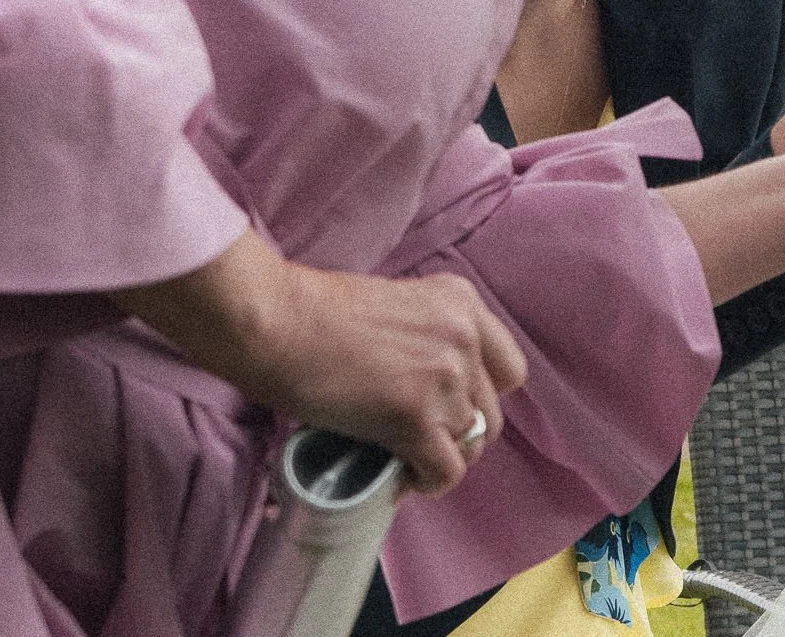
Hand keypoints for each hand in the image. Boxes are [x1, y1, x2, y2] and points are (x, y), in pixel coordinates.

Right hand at [114, 232, 527, 496]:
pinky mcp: (416, 418)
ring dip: (437, 457)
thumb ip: (426, 339)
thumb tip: (430, 390)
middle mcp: (464, 337)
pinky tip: (398, 478)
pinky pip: (445, 472)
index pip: (507, 369)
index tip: (449, 409)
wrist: (276, 322)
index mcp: (461, 301)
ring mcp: (444, 378)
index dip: (480, 397)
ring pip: (469, 445)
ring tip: (401, 459)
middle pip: (489, 413)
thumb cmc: (313, 312)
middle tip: (419, 442)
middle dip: (456, 434)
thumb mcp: (394, 305)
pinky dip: (424, 483)